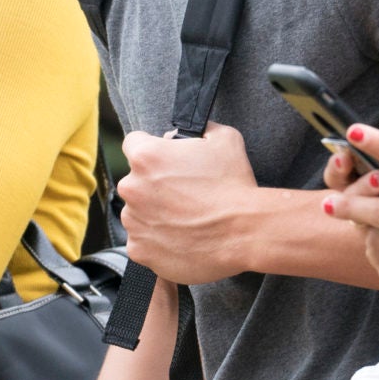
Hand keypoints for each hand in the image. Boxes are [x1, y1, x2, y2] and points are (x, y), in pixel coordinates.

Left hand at [118, 123, 258, 283]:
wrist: (245, 233)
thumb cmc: (234, 187)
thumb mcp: (224, 139)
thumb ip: (199, 130)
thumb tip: (188, 134)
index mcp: (146, 157)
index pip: (134, 143)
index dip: (153, 149)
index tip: (165, 161)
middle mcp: (133, 188)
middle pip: (135, 181)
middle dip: (154, 185)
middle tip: (184, 194)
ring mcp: (134, 222)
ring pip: (138, 213)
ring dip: (155, 214)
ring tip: (186, 219)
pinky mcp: (140, 250)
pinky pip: (143, 242)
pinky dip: (158, 241)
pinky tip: (182, 237)